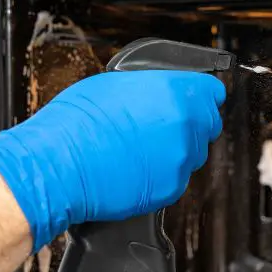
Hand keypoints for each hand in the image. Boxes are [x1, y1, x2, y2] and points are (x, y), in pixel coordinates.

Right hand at [0, 70, 226, 250]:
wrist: (58, 164)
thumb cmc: (75, 122)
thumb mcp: (113, 83)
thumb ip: (151, 87)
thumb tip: (159, 90)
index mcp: (175, 92)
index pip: (213, 91)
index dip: (202, 95)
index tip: (195, 99)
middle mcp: (186, 125)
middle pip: (207, 124)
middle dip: (190, 124)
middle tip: (160, 126)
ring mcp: (181, 159)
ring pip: (193, 153)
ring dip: (175, 150)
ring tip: (139, 149)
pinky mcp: (172, 188)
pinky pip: (176, 178)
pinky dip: (162, 175)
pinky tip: (135, 168)